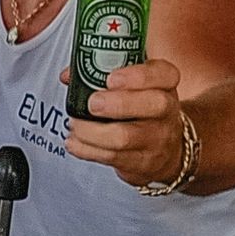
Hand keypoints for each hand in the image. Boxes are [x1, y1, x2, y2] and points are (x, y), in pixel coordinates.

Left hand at [63, 57, 188, 188]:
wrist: (164, 150)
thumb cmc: (141, 110)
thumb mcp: (133, 87)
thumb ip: (100, 74)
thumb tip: (69, 75)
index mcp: (164, 85)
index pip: (164, 74)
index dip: (138, 76)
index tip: (111, 78)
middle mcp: (165, 111)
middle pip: (154, 105)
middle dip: (119, 103)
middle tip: (92, 103)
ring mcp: (156, 138)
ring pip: (126, 136)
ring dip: (92, 131)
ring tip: (75, 124)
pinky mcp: (140, 162)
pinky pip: (111, 157)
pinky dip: (86, 149)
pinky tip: (74, 142)